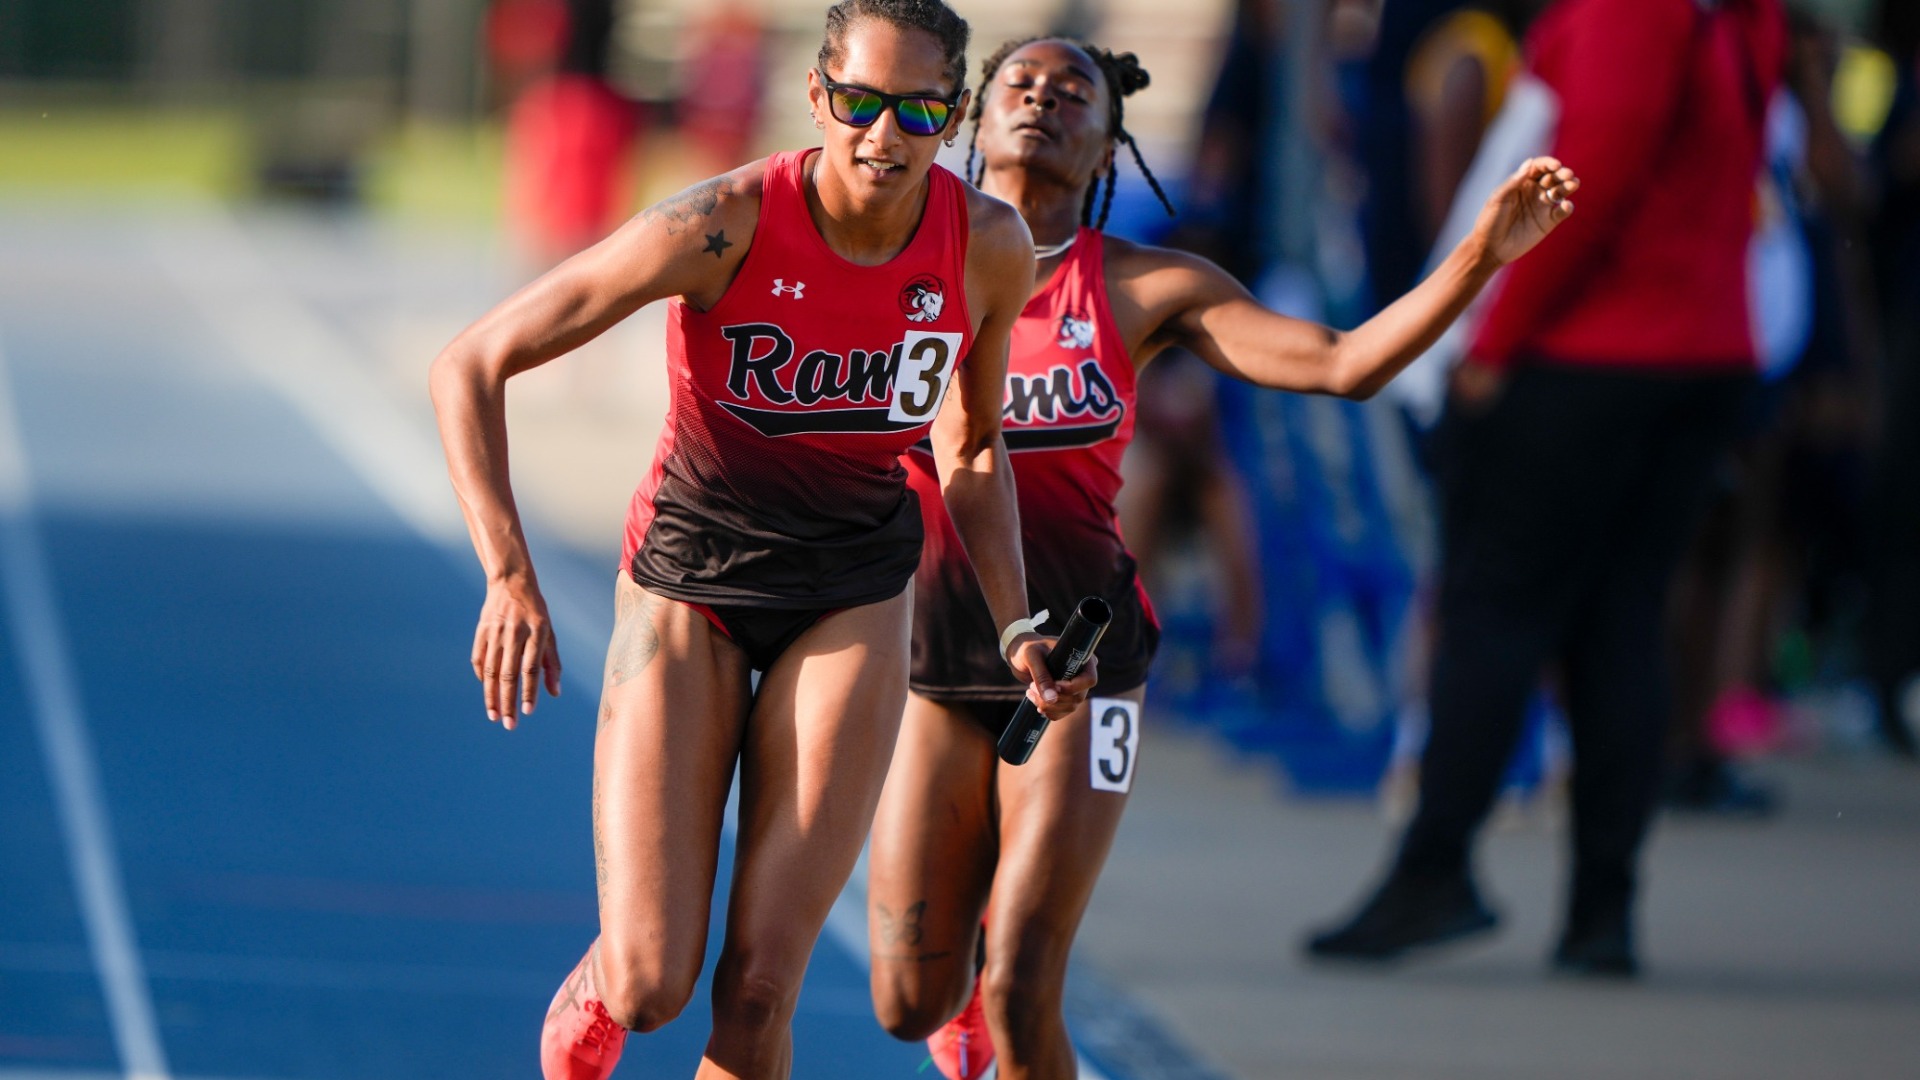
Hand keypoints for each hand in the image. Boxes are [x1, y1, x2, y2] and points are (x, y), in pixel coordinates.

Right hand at [471, 577, 561, 728]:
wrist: (511, 582)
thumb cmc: (536, 612)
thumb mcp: (550, 633)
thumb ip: (552, 663)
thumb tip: (554, 693)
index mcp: (537, 632)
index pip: (531, 668)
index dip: (529, 691)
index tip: (527, 712)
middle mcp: (515, 632)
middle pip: (509, 674)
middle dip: (509, 702)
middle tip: (510, 725)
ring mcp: (495, 631)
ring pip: (491, 670)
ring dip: (492, 696)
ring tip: (495, 716)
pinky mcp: (481, 631)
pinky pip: (478, 659)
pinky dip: (482, 678)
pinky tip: (488, 692)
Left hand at [1007, 634, 1099, 720]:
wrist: (1019, 655)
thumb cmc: (1026, 648)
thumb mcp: (1032, 657)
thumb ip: (1041, 676)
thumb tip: (1052, 698)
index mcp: (1080, 658)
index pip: (1089, 679)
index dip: (1072, 687)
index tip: (1053, 685)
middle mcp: (1080, 674)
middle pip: (1078, 697)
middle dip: (1055, 698)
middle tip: (1032, 687)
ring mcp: (1073, 688)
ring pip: (1070, 707)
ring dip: (1048, 705)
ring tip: (1030, 692)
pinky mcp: (1063, 697)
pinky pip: (1061, 712)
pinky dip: (1047, 711)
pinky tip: (1035, 700)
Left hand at [1473, 156, 1578, 266]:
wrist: (1489, 248)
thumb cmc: (1490, 221)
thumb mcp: (1498, 199)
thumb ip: (1513, 182)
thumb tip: (1529, 162)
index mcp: (1521, 182)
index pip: (1538, 168)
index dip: (1548, 163)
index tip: (1556, 165)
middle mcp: (1534, 191)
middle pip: (1553, 177)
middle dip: (1562, 173)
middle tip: (1567, 175)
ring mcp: (1542, 206)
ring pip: (1561, 191)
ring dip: (1569, 186)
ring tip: (1574, 184)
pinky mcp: (1548, 222)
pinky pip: (1562, 212)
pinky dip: (1567, 207)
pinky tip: (1566, 205)